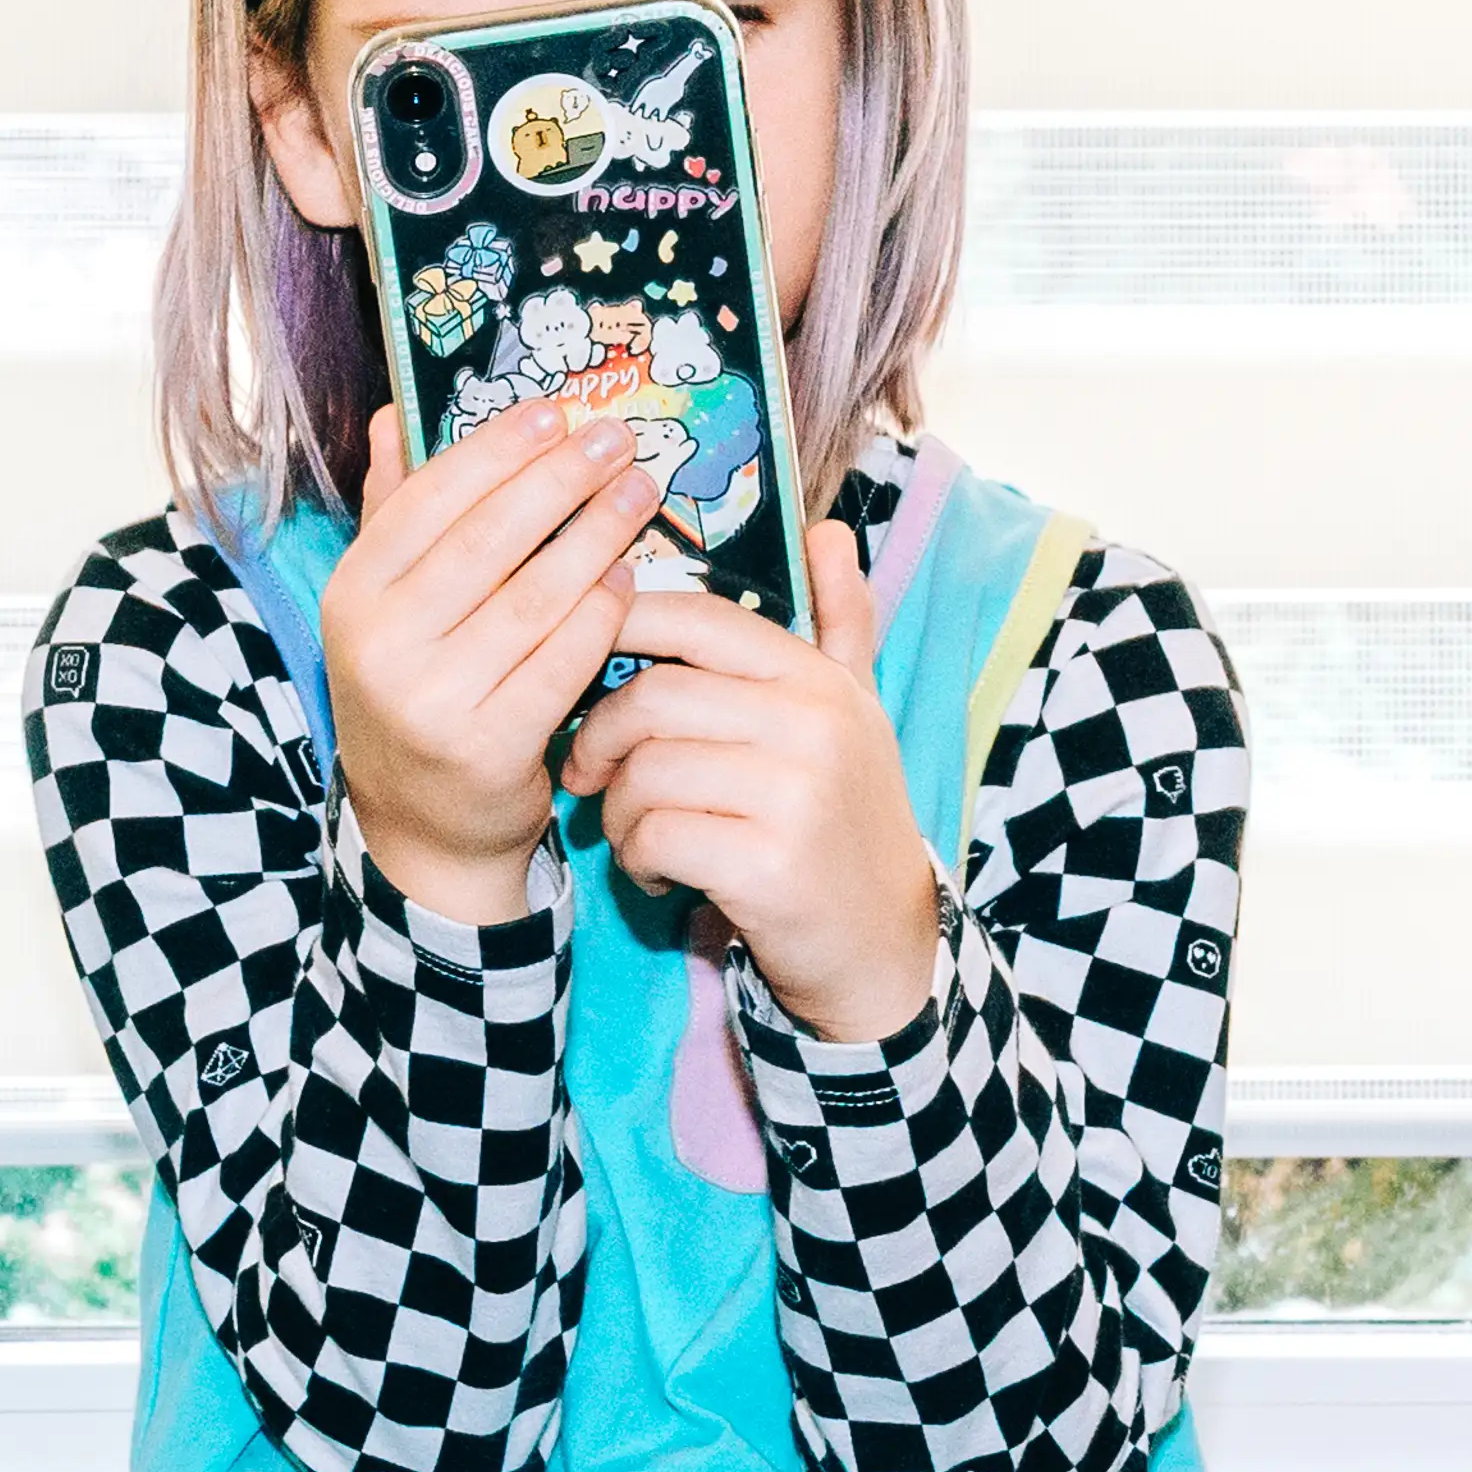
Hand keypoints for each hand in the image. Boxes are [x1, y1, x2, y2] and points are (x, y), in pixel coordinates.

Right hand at [314, 402, 668, 925]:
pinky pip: (559, 665)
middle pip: (485, 542)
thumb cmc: (417, 689)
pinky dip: (599, 618)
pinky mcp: (486, 748)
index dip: (495, 451)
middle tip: (616, 439)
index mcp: (351, 596)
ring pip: (531, 600)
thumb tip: (393, 411)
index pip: (427, 502)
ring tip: (638, 492)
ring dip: (594, 537)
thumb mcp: (385, 605)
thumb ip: (392, 510)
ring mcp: (430, 701)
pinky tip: (628, 581)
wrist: (421, 825)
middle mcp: (379, 646)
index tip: (554, 412)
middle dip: (559, 481)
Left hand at [559, 519, 945, 1046]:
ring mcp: (795, 795)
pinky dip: (637, 859)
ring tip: (637, 832)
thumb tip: (830, 529)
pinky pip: (654, 836)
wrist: (884, 942)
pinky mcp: (767, 865)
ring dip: (618, 811)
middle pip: (652, 697)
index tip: (587, 666)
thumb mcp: (854, 713)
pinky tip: (661, 874)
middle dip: (599, 737)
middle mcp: (813, 725)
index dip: (620, 630)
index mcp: (816, 678)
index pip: (694, 618)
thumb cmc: (847, 817)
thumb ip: (840, 622)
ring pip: (644, 771)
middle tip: (591, 772)